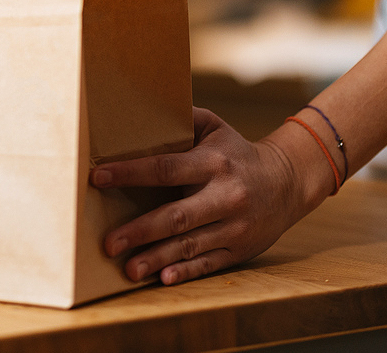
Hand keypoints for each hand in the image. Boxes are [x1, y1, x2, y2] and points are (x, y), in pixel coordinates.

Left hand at [90, 108, 309, 284]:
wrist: (288, 181)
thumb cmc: (236, 152)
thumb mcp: (215, 127)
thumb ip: (183, 118)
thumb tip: (142, 109)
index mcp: (213, 163)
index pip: (166, 168)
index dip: (130, 173)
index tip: (98, 178)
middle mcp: (225, 195)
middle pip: (177, 215)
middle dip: (140, 230)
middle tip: (108, 243)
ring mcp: (234, 226)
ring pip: (191, 245)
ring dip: (157, 258)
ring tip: (128, 268)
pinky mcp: (240, 249)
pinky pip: (210, 264)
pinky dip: (187, 272)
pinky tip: (164, 278)